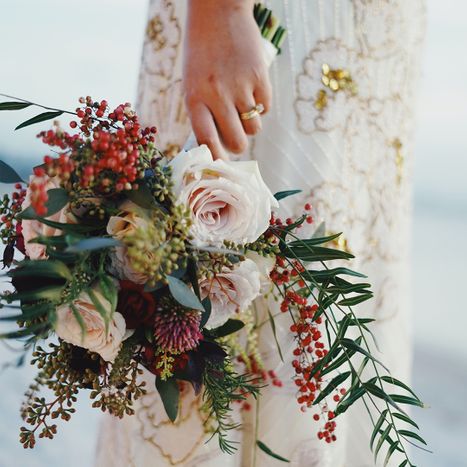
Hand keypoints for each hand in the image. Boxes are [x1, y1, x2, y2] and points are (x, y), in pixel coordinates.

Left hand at [183, 0, 271, 158]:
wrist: (218, 11)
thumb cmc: (202, 54)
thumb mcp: (193, 84)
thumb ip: (204, 114)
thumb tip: (220, 147)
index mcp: (194, 98)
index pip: (207, 141)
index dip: (216, 158)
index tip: (222, 165)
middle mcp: (217, 95)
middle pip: (238, 142)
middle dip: (239, 143)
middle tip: (236, 134)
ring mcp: (240, 86)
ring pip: (254, 129)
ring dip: (250, 123)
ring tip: (242, 104)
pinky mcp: (260, 76)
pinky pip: (266, 108)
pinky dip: (261, 105)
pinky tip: (251, 88)